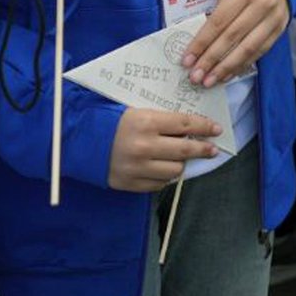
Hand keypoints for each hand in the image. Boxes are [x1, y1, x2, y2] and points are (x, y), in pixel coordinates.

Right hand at [107, 108, 221, 191]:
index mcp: (146, 122)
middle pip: (185, 151)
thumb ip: (162, 120)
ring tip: (181, 159)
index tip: (216, 130)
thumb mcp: (137, 111)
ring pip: (175, 170)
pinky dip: (164, 177)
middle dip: (203, 149)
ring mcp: (137, 167)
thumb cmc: (111, 121)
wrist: (79, 141)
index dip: (204, 127)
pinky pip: (159, 184)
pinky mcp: (130, 183)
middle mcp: (144, 146)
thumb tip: (191, 127)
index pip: (185, 124)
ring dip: (181, 164)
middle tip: (212, 149)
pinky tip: (162, 169)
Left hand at [181, 0, 289, 86]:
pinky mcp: (279, 31)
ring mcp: (273, 20)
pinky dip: (241, 66)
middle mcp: (261, 5)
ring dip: (225, 68)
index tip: (187, 59)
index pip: (218, 21)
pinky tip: (227, 75)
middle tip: (195, 76)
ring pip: (247, 49)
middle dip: (211, 59)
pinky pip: (259, 53)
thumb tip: (197, 40)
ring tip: (209, 81)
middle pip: (231, 37)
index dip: (201, 42)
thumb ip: (217, 9)